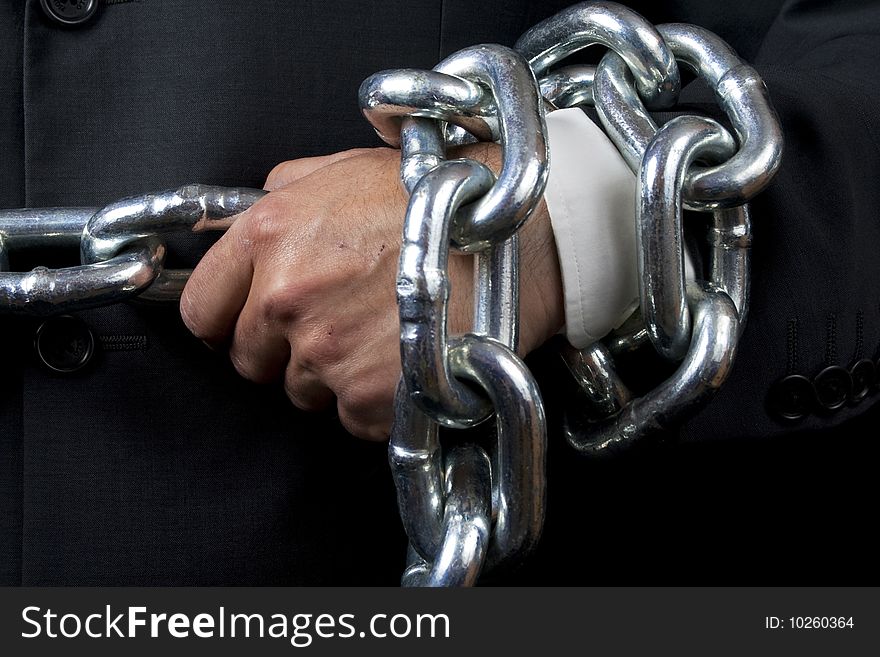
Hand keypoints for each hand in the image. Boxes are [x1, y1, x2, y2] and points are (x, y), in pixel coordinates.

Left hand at [180, 145, 562, 439]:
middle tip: (333, 324)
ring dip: (331, 375)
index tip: (244, 325)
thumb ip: (280, 191)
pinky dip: (372, 401)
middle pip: (249, 361)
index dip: (225, 321)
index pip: (202, 310)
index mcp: (269, 236)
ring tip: (380, 334)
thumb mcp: (345, 168)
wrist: (514, 240)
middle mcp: (287, 299)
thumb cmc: (436, 199)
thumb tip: (237, 219)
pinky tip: (402, 359)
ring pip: (300, 393)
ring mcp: (326, 354)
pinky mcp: (367, 399)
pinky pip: (348, 419)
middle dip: (282, 350)